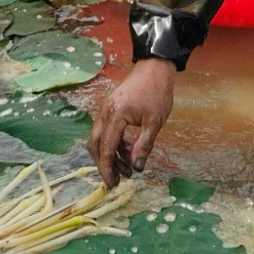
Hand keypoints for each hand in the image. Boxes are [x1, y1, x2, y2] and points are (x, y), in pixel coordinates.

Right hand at [89, 57, 175, 187]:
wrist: (154, 68)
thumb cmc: (157, 93)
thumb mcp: (155, 121)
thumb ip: (144, 145)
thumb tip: (137, 168)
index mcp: (115, 116)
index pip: (107, 148)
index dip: (108, 169)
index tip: (113, 185)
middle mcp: (105, 113)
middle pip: (95, 144)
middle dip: (103, 164)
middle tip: (117, 180)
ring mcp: (106, 110)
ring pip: (100, 138)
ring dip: (110, 156)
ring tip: (127, 170)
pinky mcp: (111, 109)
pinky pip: (106, 131)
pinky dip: (114, 144)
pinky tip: (128, 153)